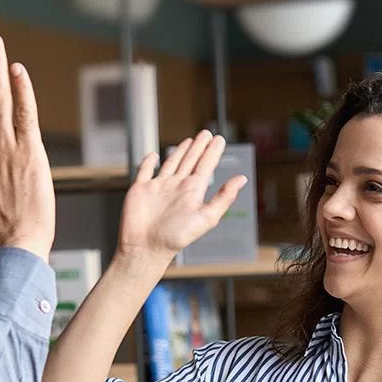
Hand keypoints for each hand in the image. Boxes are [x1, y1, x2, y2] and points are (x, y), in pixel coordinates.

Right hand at [117, 130, 246, 266]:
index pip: (206, 166)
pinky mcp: (140, 189)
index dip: (213, 152)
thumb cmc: (175, 238)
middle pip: (190, 161)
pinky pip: (144, 171)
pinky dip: (148, 162)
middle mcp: (177, 187)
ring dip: (180, 151)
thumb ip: (224, 198)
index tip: (219, 139)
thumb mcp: (206, 217)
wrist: (146, 248)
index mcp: (192, 192)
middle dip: (199, 147)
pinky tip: (153, 156)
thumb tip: (242, 179)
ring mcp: (158, 187)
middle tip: (207, 133)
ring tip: (189, 141)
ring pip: (171, 163)